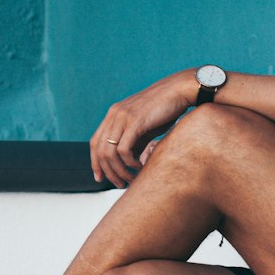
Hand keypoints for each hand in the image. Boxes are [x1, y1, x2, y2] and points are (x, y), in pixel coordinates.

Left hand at [90, 72, 194, 186]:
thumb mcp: (144, 128)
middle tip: (119, 184)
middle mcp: (114, 114)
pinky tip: (139, 166)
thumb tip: (127, 163)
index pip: (95, 142)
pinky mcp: (135, 121)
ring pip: (109, 152)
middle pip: (99, 150)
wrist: (178, 91)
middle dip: (107, 172)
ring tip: (130, 179)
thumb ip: (133, 142)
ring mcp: (123, 117)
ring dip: (119, 170)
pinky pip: (124, 149)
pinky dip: (129, 162)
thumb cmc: (164, 110)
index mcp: (113, 115)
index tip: (100, 178)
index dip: (95, 162)